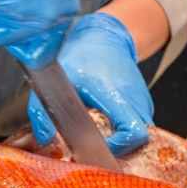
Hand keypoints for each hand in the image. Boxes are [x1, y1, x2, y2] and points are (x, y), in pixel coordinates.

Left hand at [27, 13, 154, 155]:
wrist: (105, 38)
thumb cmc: (81, 58)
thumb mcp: (53, 82)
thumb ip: (42, 111)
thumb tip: (44, 138)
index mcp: (116, 95)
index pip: (134, 133)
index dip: (118, 147)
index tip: (98, 145)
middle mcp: (136, 100)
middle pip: (140, 141)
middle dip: (120, 150)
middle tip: (95, 147)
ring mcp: (143, 102)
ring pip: (141, 136)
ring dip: (122, 141)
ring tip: (100, 134)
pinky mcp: (144, 104)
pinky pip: (138, 126)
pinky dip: (124, 132)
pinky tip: (106, 124)